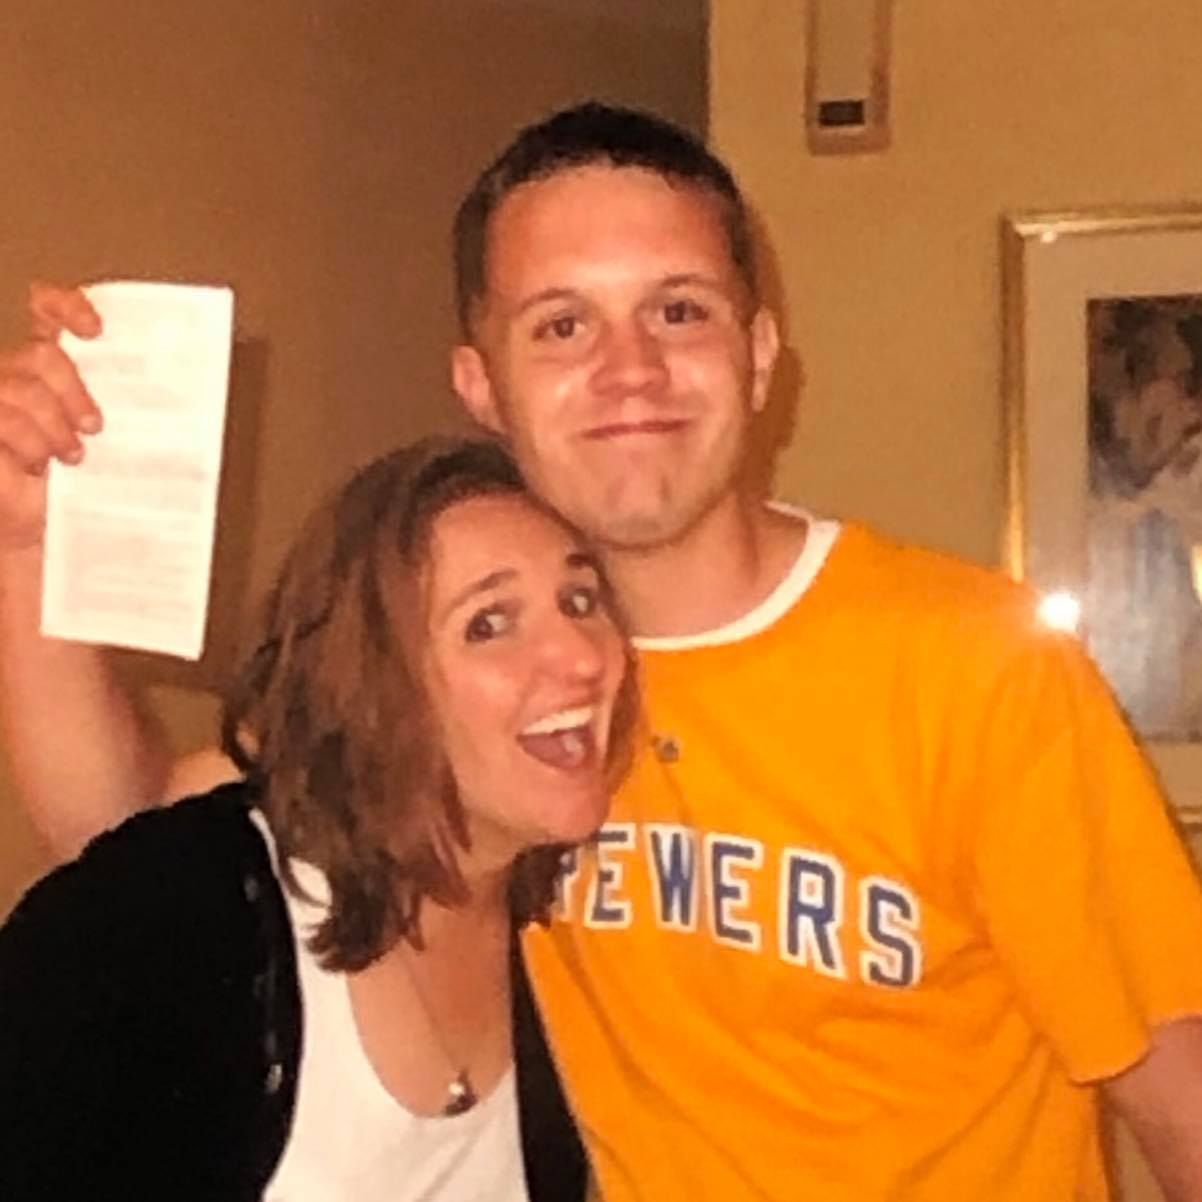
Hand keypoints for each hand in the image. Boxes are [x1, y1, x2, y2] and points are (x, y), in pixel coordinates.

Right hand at [0, 283, 103, 552]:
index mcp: (50, 367)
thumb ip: (125, 407)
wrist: (44, 530)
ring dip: (53, 426)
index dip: (67, 306)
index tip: (96, 329)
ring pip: (22, 390)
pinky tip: (37, 466)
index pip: (47, 311)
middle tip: (95, 427)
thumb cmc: (80, 487)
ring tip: (71, 457)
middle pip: (42, 355)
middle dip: (73, 390)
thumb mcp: (111, 442)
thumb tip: (175, 390)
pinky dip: (29, 443)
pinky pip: (3, 418)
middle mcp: (16, 375)